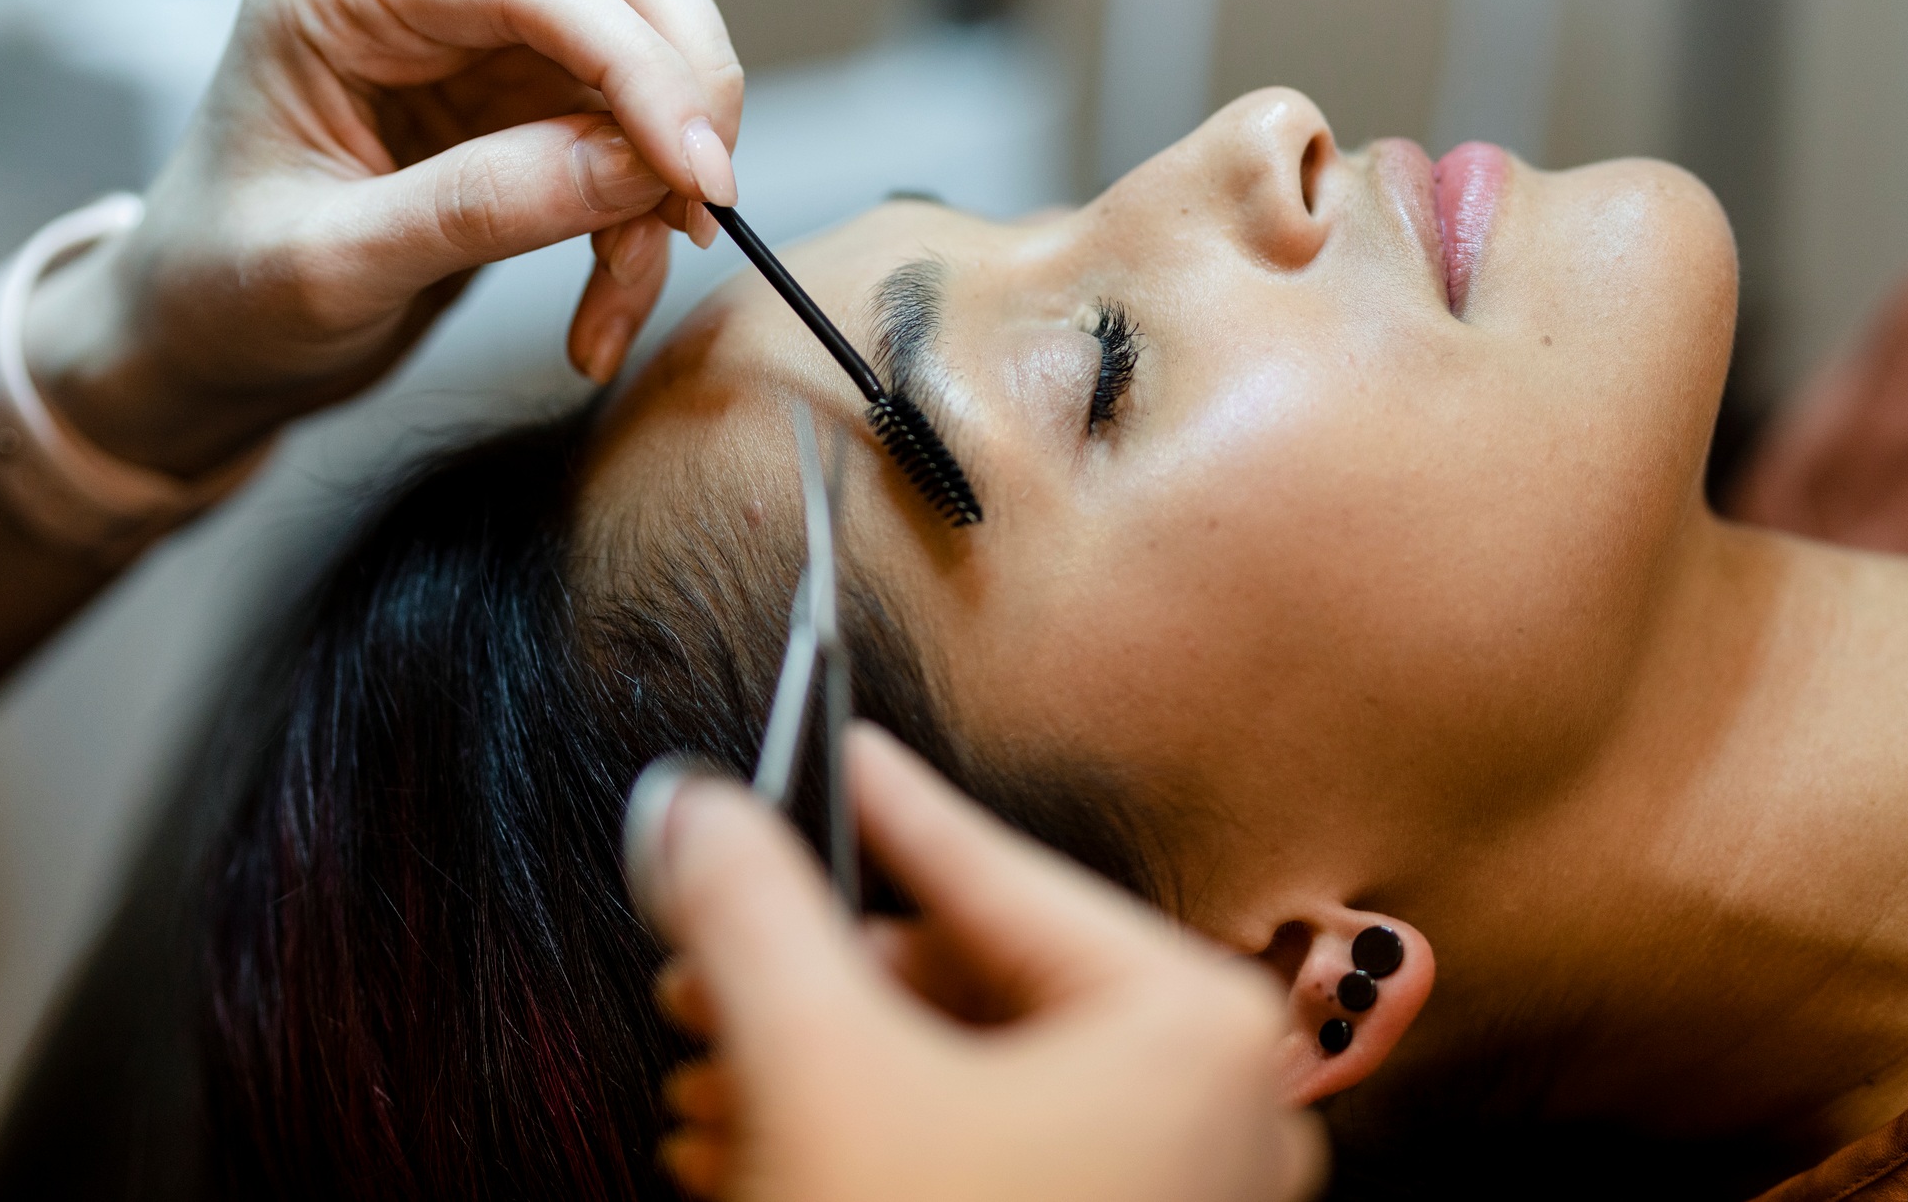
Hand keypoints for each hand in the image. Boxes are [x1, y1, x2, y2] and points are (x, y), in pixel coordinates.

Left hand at [30, 0, 739, 477]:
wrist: (203, 335)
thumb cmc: (225, 292)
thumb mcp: (334, 268)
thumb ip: (479, 207)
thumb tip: (634, 166)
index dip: (641, 65)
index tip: (699, 175)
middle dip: (682, 85)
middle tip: (705, 207)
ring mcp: (473, 24)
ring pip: (646, 34)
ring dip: (665, 165)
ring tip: (623, 284)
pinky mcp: (517, 86)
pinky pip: (632, 124)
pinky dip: (644, 214)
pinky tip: (607, 299)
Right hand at [633, 725, 1325, 1201]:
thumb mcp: (818, 1076)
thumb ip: (751, 916)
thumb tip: (684, 810)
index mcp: (1192, 1026)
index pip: (999, 871)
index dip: (887, 806)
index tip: (831, 750)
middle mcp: (1223, 1102)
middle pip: (978, 987)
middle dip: (819, 982)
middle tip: (710, 958)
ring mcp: (1186, 1189)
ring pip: (978, 1080)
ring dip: (827, 1071)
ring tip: (709, 1075)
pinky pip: (1002, 1157)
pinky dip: (881, 1142)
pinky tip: (761, 1146)